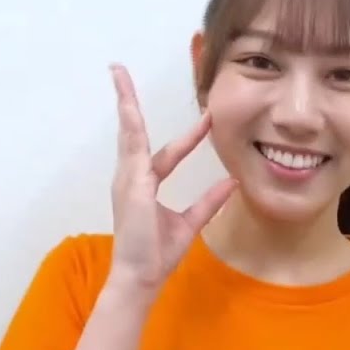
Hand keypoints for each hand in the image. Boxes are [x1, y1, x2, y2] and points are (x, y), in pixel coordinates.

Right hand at [107, 63, 236, 291]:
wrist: (141, 277)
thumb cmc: (157, 254)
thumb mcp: (191, 223)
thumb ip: (209, 201)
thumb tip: (231, 182)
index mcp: (145, 185)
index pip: (166, 152)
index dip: (187, 136)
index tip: (207, 119)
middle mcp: (133, 177)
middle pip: (133, 131)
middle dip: (128, 101)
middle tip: (120, 72)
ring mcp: (129, 178)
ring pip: (129, 131)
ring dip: (125, 101)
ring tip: (118, 74)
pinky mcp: (131, 183)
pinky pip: (132, 146)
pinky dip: (129, 123)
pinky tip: (127, 104)